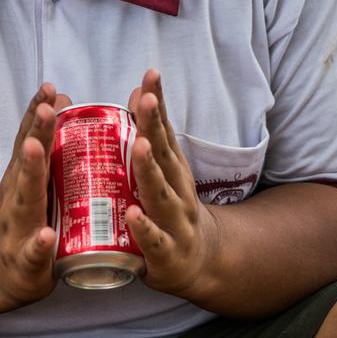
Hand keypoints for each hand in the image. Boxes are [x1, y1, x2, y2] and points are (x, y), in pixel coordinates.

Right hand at [0, 83, 72, 310]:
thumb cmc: (20, 221)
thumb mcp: (29, 183)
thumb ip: (44, 145)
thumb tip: (61, 98)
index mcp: (19, 180)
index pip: (28, 141)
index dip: (37, 115)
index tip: (50, 89)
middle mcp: (14, 199)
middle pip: (25, 164)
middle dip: (37, 135)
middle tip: (48, 108)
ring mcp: (16, 230)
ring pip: (25, 200)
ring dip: (31, 174)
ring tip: (38, 150)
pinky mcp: (25, 264)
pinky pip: (32, 253)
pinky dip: (38, 244)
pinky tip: (45, 236)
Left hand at [125, 69, 220, 298]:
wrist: (202, 263)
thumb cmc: (172, 210)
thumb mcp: (166, 172)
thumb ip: (152, 136)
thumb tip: (137, 91)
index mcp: (173, 169)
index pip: (165, 131)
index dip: (157, 104)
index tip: (150, 74)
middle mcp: (178, 190)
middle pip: (165, 156)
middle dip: (154, 127)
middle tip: (145, 100)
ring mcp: (175, 222)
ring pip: (161, 194)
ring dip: (150, 170)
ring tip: (139, 146)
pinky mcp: (167, 254)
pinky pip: (155, 240)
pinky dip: (145, 228)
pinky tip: (133, 214)